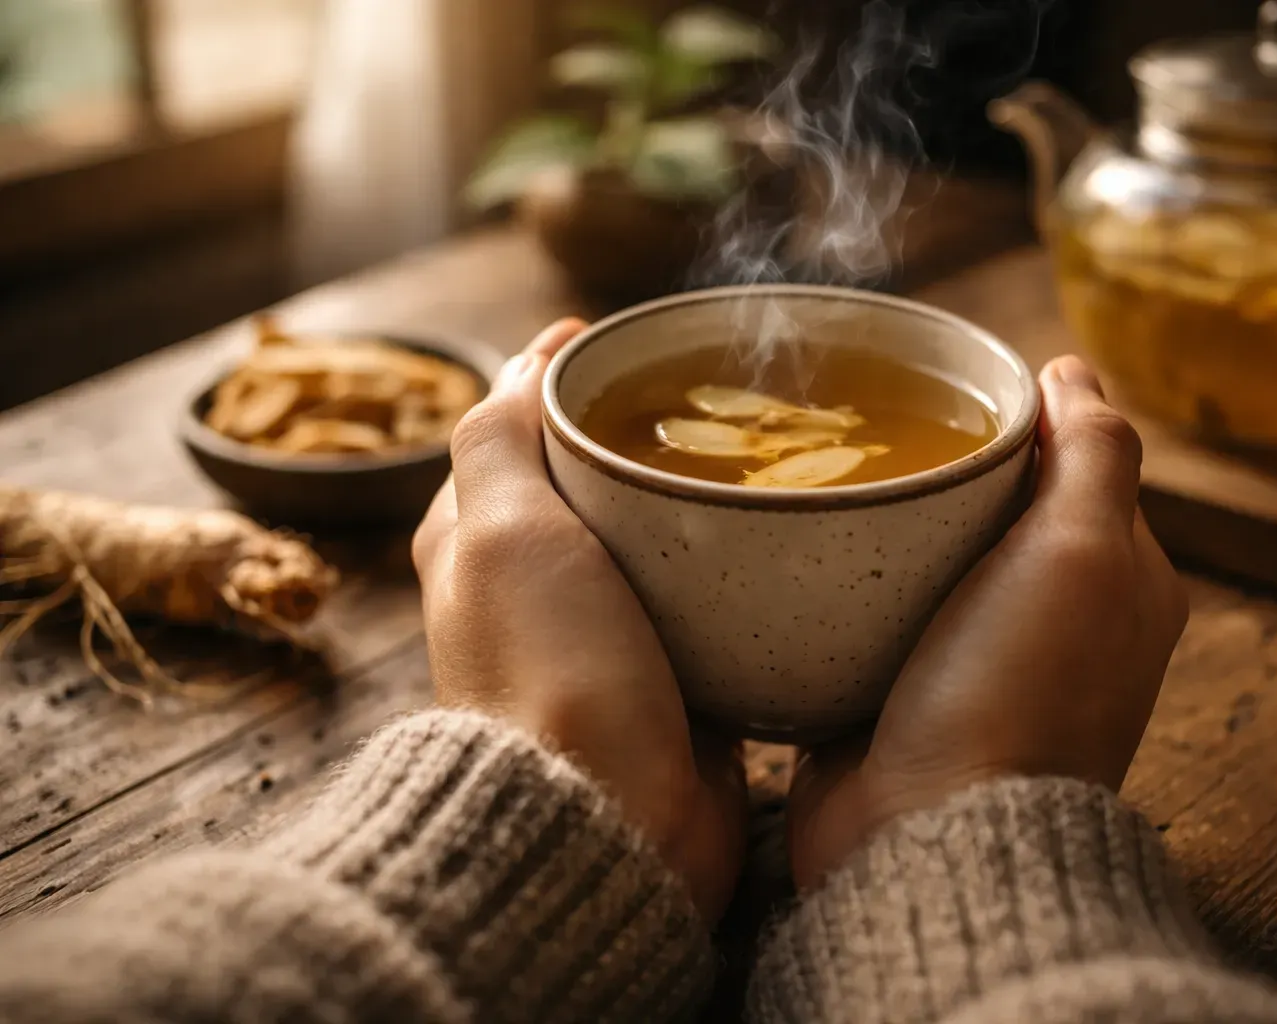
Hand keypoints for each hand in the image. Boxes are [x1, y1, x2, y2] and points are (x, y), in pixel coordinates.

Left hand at [411, 319, 746, 921]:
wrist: (612, 823)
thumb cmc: (548, 674)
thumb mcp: (501, 529)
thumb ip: (502, 436)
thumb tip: (534, 353)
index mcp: (477, 544)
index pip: (518, 431)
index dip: (569, 380)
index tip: (636, 343)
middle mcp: (540, 589)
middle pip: (600, 482)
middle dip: (652, 434)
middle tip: (724, 393)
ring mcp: (612, 636)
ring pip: (663, 538)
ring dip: (707, 498)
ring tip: (771, 450)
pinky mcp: (679, 677)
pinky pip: (714, 601)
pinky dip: (743, 567)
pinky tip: (788, 537)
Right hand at [787, 355, 1187, 887]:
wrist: (929, 840)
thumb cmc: (1019, 694)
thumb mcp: (1084, 552)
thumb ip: (1093, 452)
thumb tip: (1071, 369)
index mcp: (1120, 588)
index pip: (1079, 467)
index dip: (1025, 418)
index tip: (953, 383)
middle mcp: (1053, 625)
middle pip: (994, 510)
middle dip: (942, 466)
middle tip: (870, 421)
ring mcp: (970, 663)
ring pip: (925, 559)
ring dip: (883, 520)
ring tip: (822, 467)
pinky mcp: (895, 693)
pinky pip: (867, 614)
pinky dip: (841, 580)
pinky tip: (800, 545)